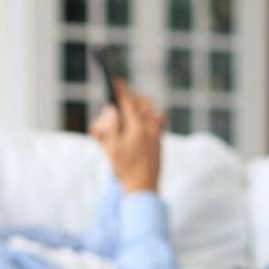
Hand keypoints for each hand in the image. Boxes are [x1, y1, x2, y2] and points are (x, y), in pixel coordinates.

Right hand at [89, 78, 165, 193]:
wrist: (143, 187)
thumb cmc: (124, 168)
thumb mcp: (111, 148)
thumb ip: (109, 126)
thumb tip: (111, 109)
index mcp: (136, 127)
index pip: (127, 101)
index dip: (120, 89)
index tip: (114, 81)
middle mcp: (149, 127)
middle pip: (142, 101)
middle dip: (131, 96)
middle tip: (121, 96)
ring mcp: (156, 134)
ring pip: (151, 111)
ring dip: (141, 107)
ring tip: (132, 110)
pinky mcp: (159, 141)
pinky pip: (157, 123)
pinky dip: (149, 119)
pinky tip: (143, 122)